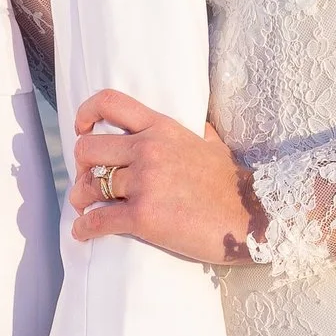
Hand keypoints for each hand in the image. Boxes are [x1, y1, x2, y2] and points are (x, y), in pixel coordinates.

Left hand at [70, 93, 263, 268]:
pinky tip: (83, 232)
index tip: (81, 130)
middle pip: (87, 149)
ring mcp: (145, 183)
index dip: (86, 114)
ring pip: (89, 186)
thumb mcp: (215, 147)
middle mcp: (148, 150)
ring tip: (84, 207)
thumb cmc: (234, 185)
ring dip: (81, 199)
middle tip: (88, 180)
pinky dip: (85, 228)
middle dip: (81, 167)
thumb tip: (200, 127)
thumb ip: (199, 134)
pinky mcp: (143, 217)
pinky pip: (98, 220)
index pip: (110, 103)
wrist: (253, 216)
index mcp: (162, 128)